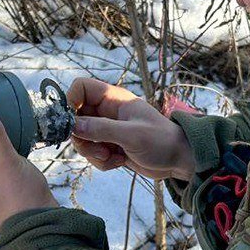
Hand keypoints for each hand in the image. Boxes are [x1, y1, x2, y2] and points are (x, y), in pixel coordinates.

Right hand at [68, 78, 194, 180]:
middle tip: (98, 149)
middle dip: (83, 138)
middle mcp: (107, 112)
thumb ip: (101, 129)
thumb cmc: (161, 141)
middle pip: (76, 118)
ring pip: (82, 138)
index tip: (72, 123)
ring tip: (111, 157)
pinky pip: (92, 153)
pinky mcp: (110, 146)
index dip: (71, 102)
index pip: (81, 88)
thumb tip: (73, 126)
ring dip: (92, 153)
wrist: (178, 160)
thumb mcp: (131, 135)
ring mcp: (107, 129)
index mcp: (113, 99)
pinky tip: (119, 162)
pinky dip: (101, 161)